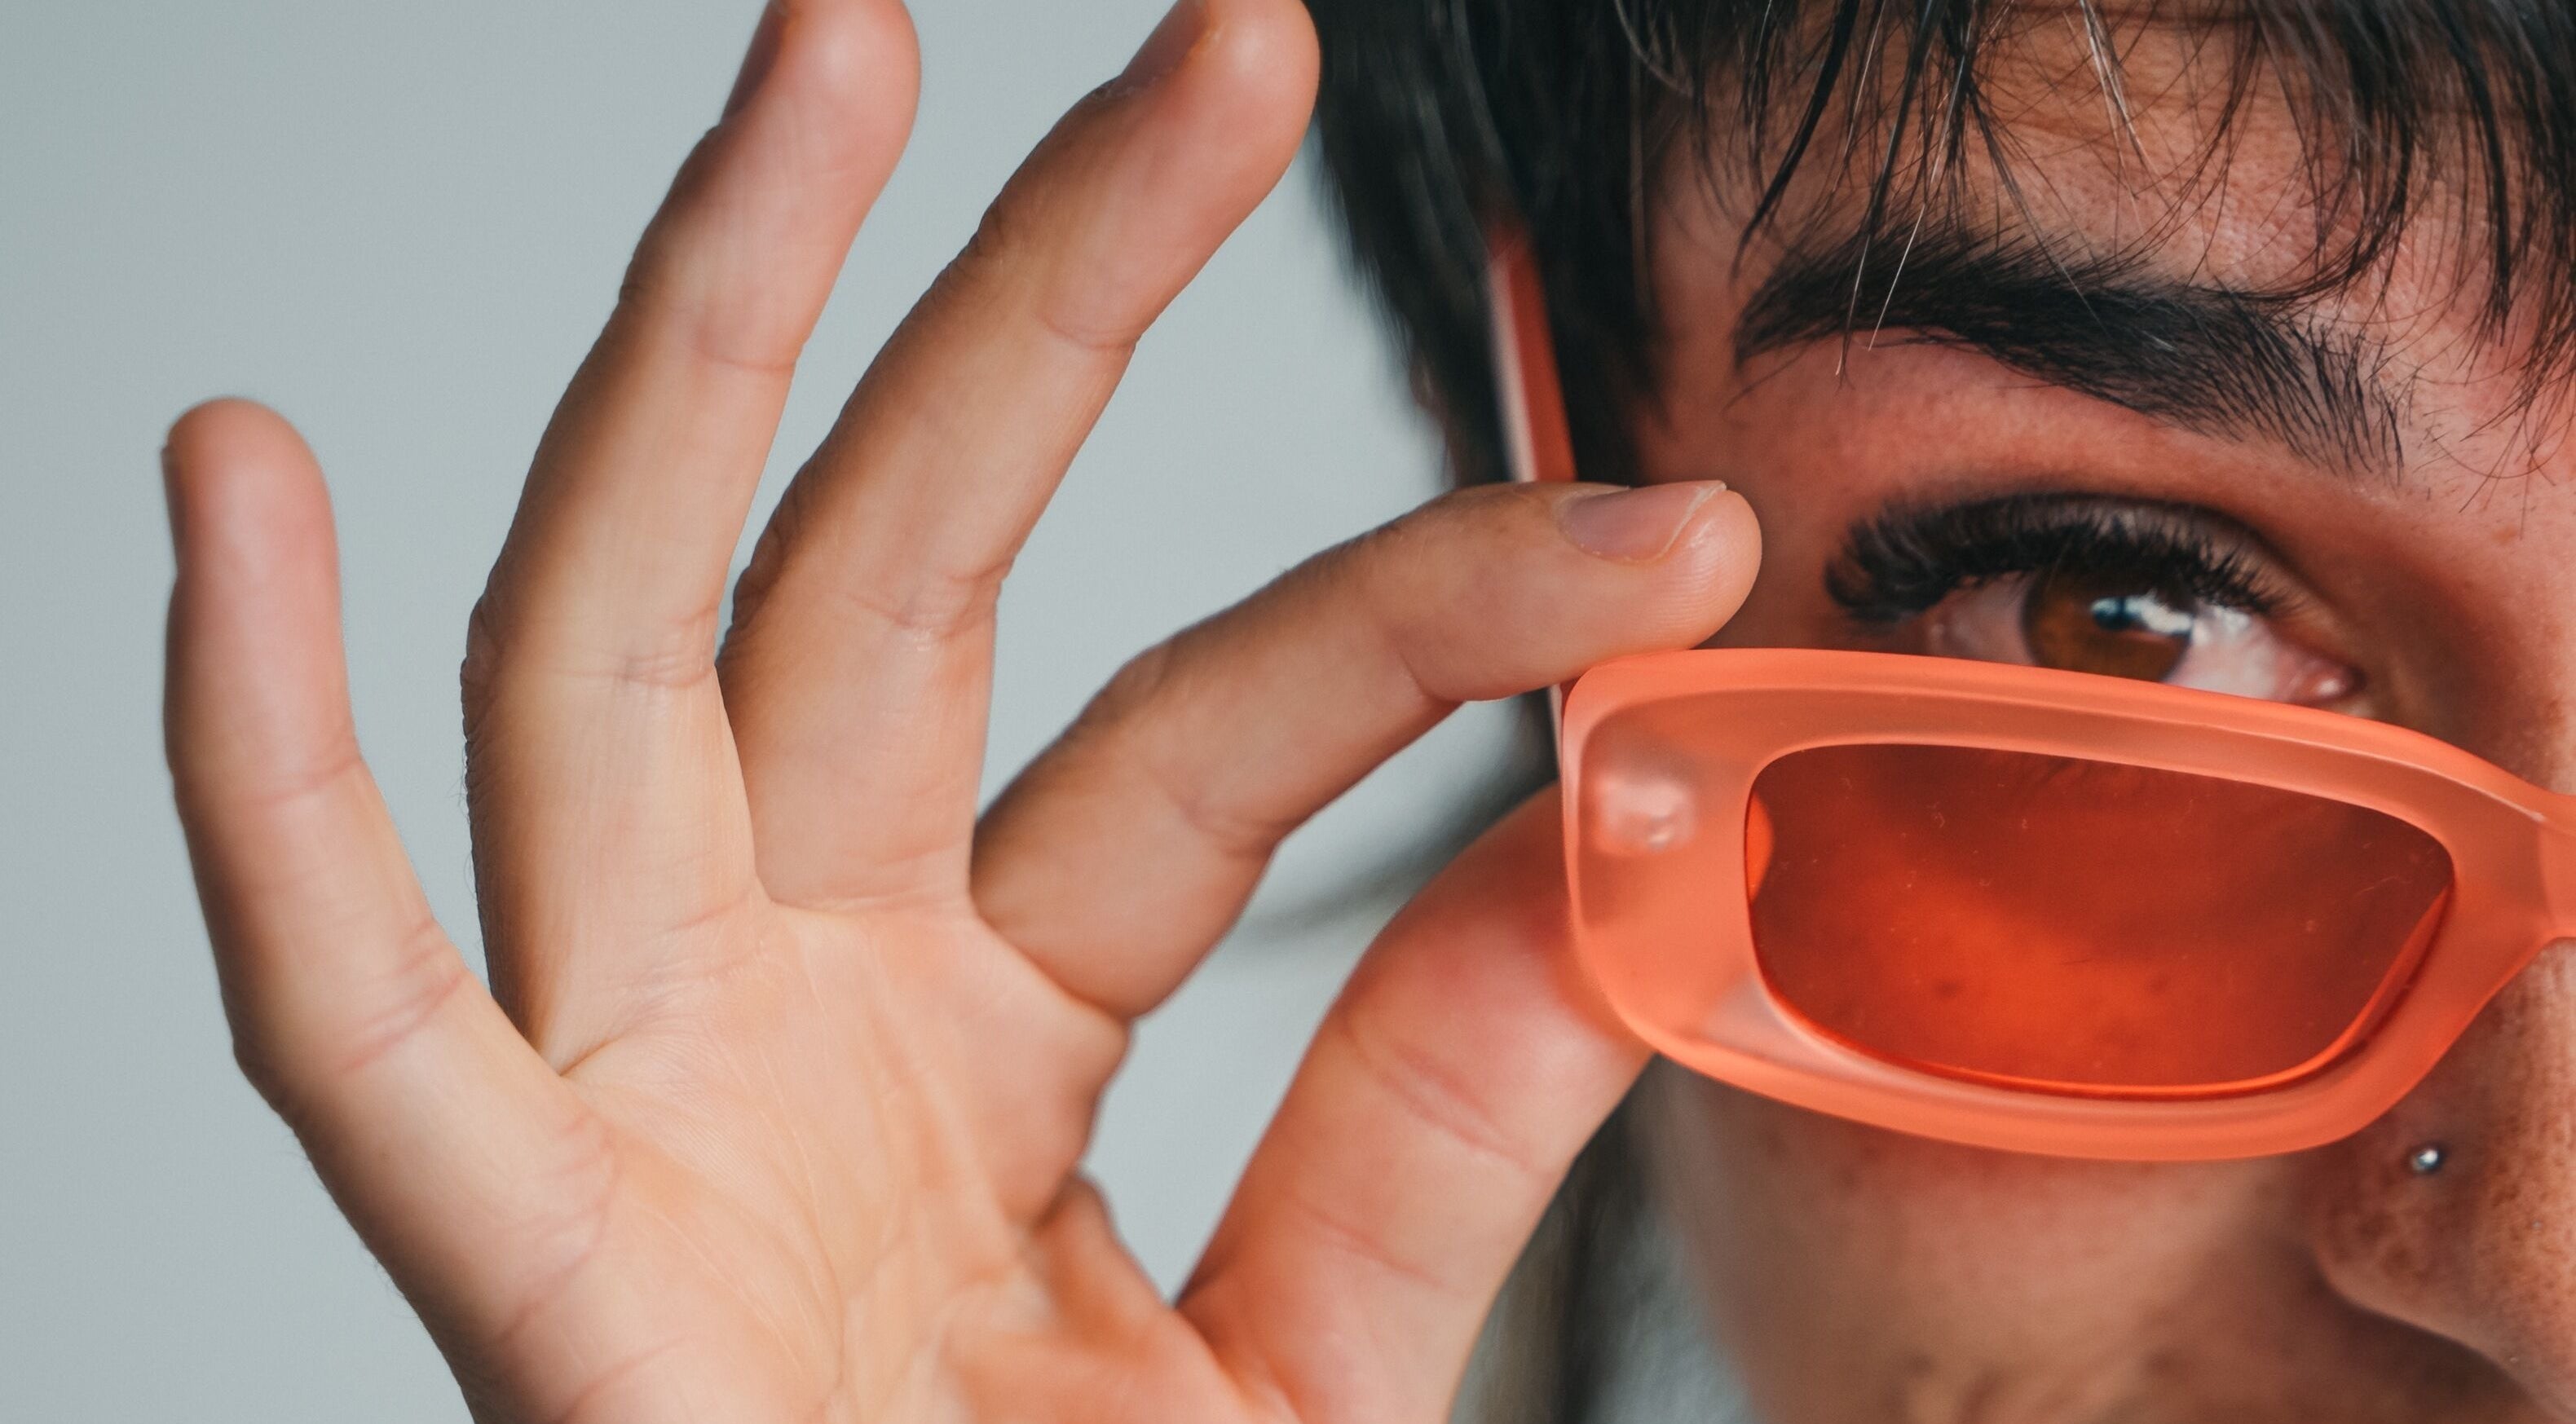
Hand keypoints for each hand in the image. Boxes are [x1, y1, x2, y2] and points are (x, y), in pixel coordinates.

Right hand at [158, 2, 1759, 1419]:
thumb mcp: (1318, 1362)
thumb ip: (1430, 1125)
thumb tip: (1627, 850)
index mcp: (989, 1016)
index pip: (1216, 732)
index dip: (1438, 604)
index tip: (1662, 516)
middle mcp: (790, 996)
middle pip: (901, 572)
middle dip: (1040, 287)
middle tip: (1222, 40)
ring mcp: (629, 1093)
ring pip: (626, 658)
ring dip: (699, 348)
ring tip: (827, 59)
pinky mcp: (510, 1268)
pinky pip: (338, 1003)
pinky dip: (253, 762)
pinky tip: (236, 486)